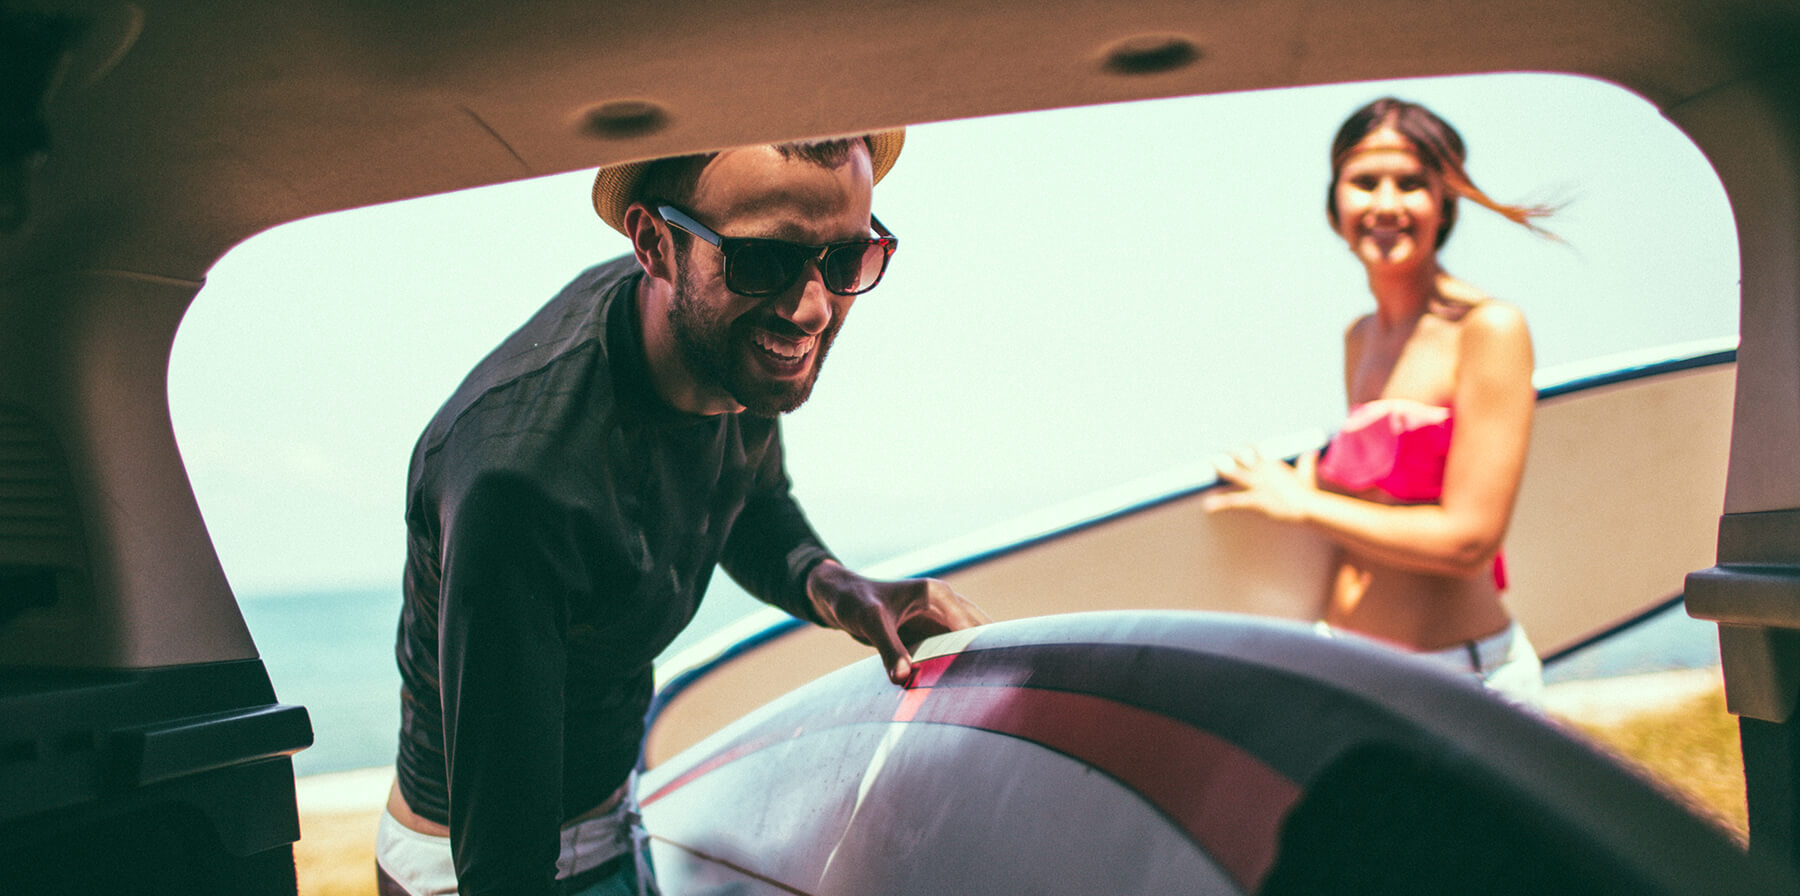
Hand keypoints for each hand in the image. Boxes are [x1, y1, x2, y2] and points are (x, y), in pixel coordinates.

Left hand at [806, 560, 990, 684]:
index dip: (985, 652)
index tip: (999, 679)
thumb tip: (903, 679)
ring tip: (994, 695)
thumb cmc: (853, 602)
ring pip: (970, 645)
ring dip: (977, 664)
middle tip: (1006, 691)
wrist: (837, 597)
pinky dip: (959, 668)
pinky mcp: (930, 635)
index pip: (973, 627)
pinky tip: (965, 692)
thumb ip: (888, 649)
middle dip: (993, 657)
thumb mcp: (870, 623)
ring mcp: (939, 621)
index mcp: (938, 595)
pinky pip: (952, 653)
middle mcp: (945, 606)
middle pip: (981, 634)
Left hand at [1201, 448, 1318, 523]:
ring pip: (1235, 474)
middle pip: (1241, 458)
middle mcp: (1263, 472)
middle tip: (1214, 449)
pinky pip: (1234, 501)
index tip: (1235, 443)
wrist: (1308, 506)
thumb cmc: (1308, 492)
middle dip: (1228, 453)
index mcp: (1272, 465)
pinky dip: (1220, 503)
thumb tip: (1313, 452)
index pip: (1254, 450)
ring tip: (1208, 463)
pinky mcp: (1255, 499)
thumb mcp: (1307, 474)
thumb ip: (1307, 461)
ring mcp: (1258, 485)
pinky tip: (1208, 505)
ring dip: (1221, 469)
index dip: (1245, 447)